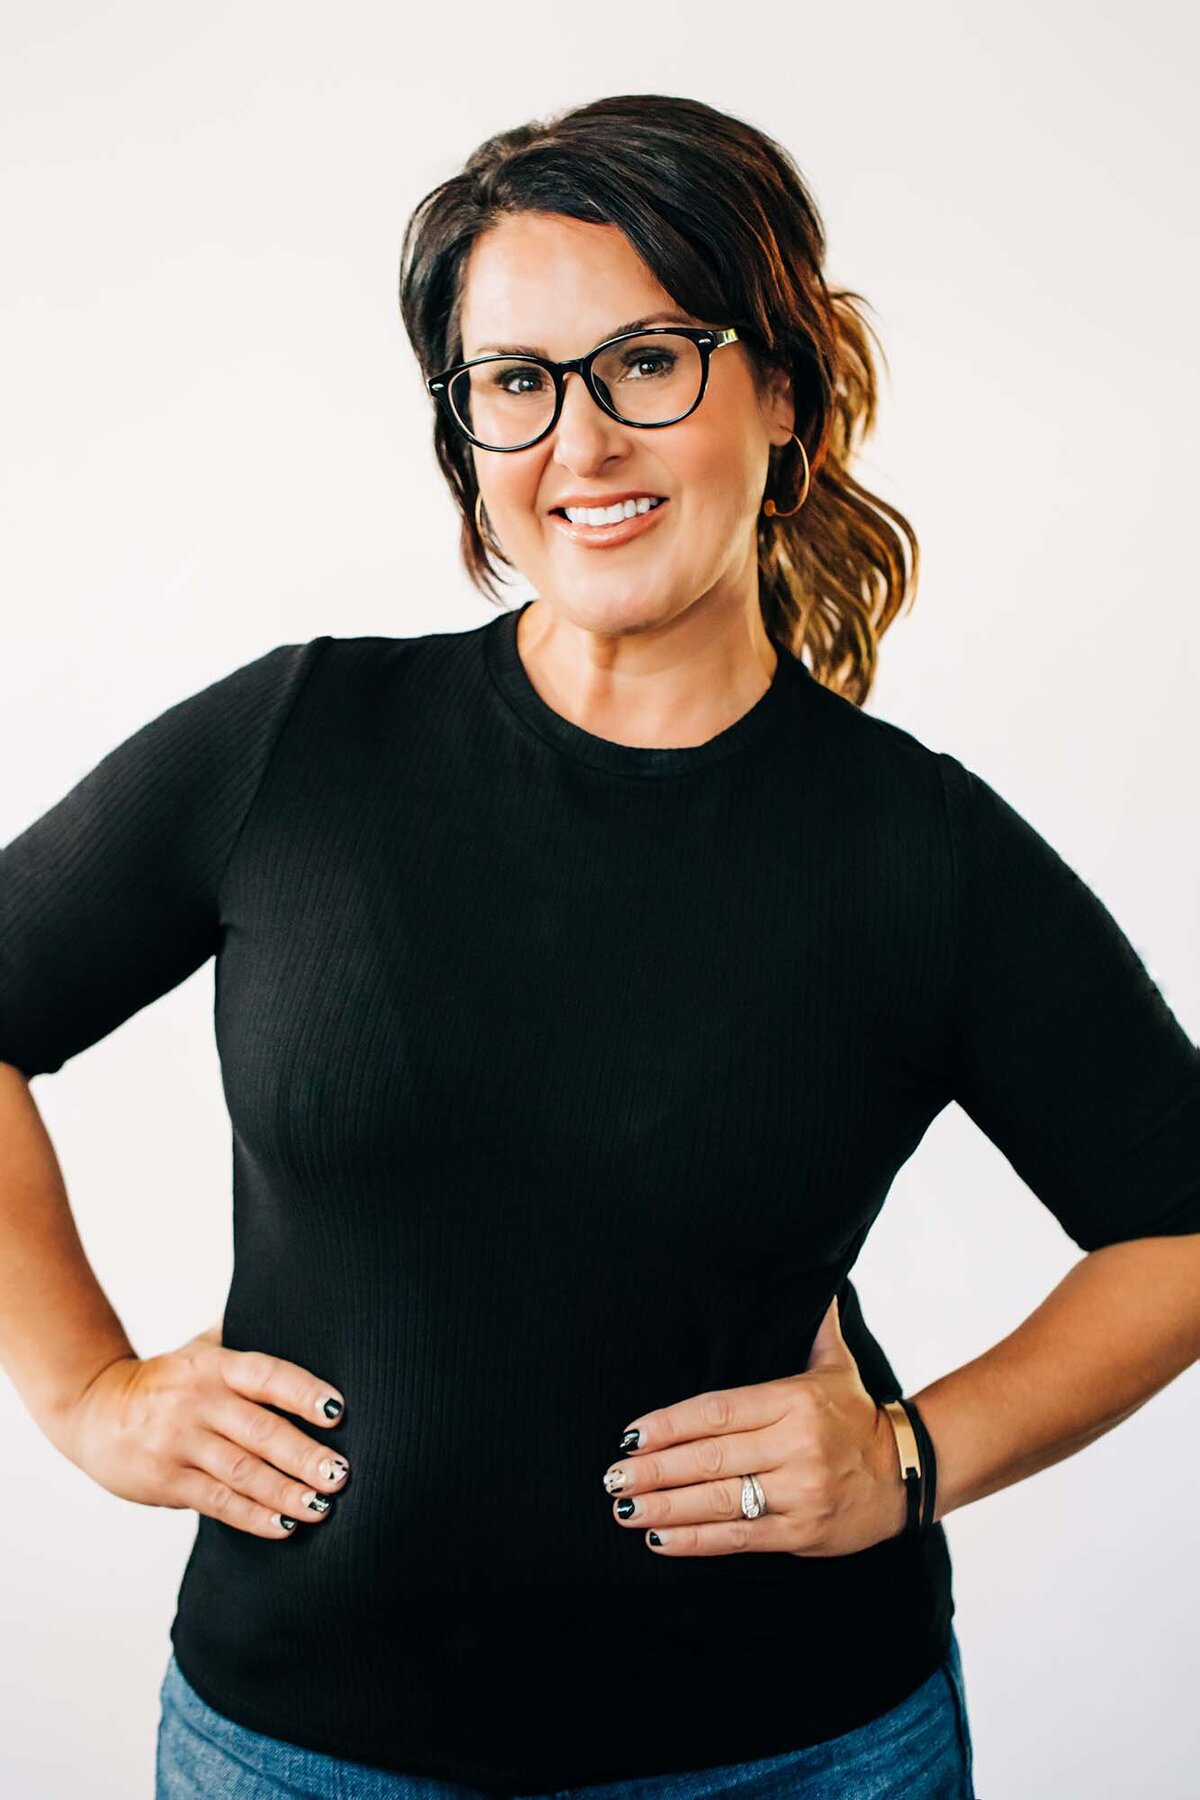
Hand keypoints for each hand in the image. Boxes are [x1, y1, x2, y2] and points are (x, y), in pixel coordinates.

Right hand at [50, 1323, 350, 1539]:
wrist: (93, 1409)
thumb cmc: (165, 1380)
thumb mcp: (200, 1348)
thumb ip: (243, 1333)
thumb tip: (296, 1301)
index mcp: (215, 1366)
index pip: (266, 1375)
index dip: (303, 1392)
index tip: (338, 1411)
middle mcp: (199, 1401)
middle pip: (260, 1430)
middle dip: (304, 1455)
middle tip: (341, 1474)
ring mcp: (180, 1443)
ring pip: (242, 1472)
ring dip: (285, 1492)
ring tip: (321, 1505)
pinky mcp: (166, 1480)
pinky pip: (217, 1502)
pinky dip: (252, 1516)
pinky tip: (283, 1526)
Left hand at [601, 1294, 907, 1557]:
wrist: (909, 1473)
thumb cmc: (856, 1416)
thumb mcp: (837, 1364)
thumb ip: (814, 1326)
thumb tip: (813, 1276)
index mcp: (794, 1400)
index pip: (717, 1411)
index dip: (670, 1424)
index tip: (631, 1436)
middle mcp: (796, 1445)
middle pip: (711, 1458)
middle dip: (656, 1469)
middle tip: (612, 1475)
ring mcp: (799, 1492)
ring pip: (719, 1501)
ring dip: (665, 1506)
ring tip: (623, 1508)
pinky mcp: (802, 1533)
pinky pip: (739, 1538)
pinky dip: (696, 1540)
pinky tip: (660, 1538)